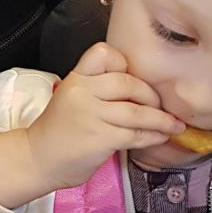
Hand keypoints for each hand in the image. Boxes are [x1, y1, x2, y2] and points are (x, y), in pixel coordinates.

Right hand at [0, 43, 182, 208]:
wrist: (37, 159)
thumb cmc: (59, 131)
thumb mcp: (72, 98)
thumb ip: (98, 89)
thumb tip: (142, 92)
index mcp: (76, 78)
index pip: (104, 53)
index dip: (123, 63)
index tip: (133, 77)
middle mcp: (83, 91)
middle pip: (129, 82)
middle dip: (151, 96)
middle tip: (160, 106)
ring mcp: (92, 115)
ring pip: (138, 111)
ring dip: (161, 119)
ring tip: (174, 125)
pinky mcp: (101, 138)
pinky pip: (136, 134)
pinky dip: (154, 136)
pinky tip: (161, 137)